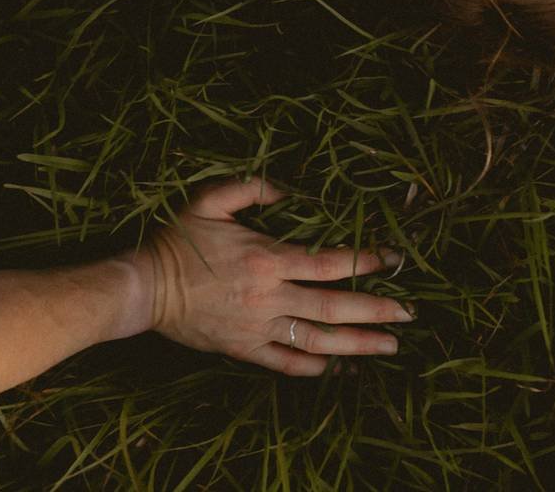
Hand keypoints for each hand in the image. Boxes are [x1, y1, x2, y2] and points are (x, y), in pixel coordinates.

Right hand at [140, 178, 412, 374]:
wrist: (145, 287)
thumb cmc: (178, 240)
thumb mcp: (210, 200)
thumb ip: (251, 189)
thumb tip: (288, 188)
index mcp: (266, 258)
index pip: (328, 263)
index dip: (364, 262)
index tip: (392, 260)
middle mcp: (269, 296)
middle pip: (333, 307)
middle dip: (376, 309)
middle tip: (408, 312)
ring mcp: (258, 328)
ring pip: (318, 341)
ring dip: (358, 345)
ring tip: (388, 345)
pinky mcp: (244, 350)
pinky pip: (285, 363)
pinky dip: (314, 367)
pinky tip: (337, 366)